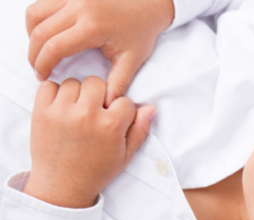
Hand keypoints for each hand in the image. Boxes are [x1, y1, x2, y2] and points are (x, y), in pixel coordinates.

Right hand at [26, 0, 174, 105]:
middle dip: (34, 53)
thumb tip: (107, 103)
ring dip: (32, 34)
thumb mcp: (132, 59)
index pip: (55, 47)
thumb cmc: (141, 32)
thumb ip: (118, 82)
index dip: (43, 64)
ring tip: (40, 52)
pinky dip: (37, 19)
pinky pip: (42, 4)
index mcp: (93, 26)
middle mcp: (79, 7)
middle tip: (37, 68)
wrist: (148, 4)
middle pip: (41, 32)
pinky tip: (46, 34)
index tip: (42, 76)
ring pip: (36, 14)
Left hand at [26, 77, 154, 208]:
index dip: (121, 110)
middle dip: (99, 96)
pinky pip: (48, 86)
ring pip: (73, 82)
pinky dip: (54, 93)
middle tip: (94, 112)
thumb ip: (139, 130)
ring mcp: (62, 112)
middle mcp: (87, 115)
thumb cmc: (96, 171)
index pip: (124, 100)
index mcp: (110, 126)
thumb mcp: (125, 155)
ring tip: (76, 111)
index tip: (113, 120)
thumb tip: (150, 107)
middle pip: (97, 83)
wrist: (62, 185)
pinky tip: (60, 107)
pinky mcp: (42, 112)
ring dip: (77, 93)